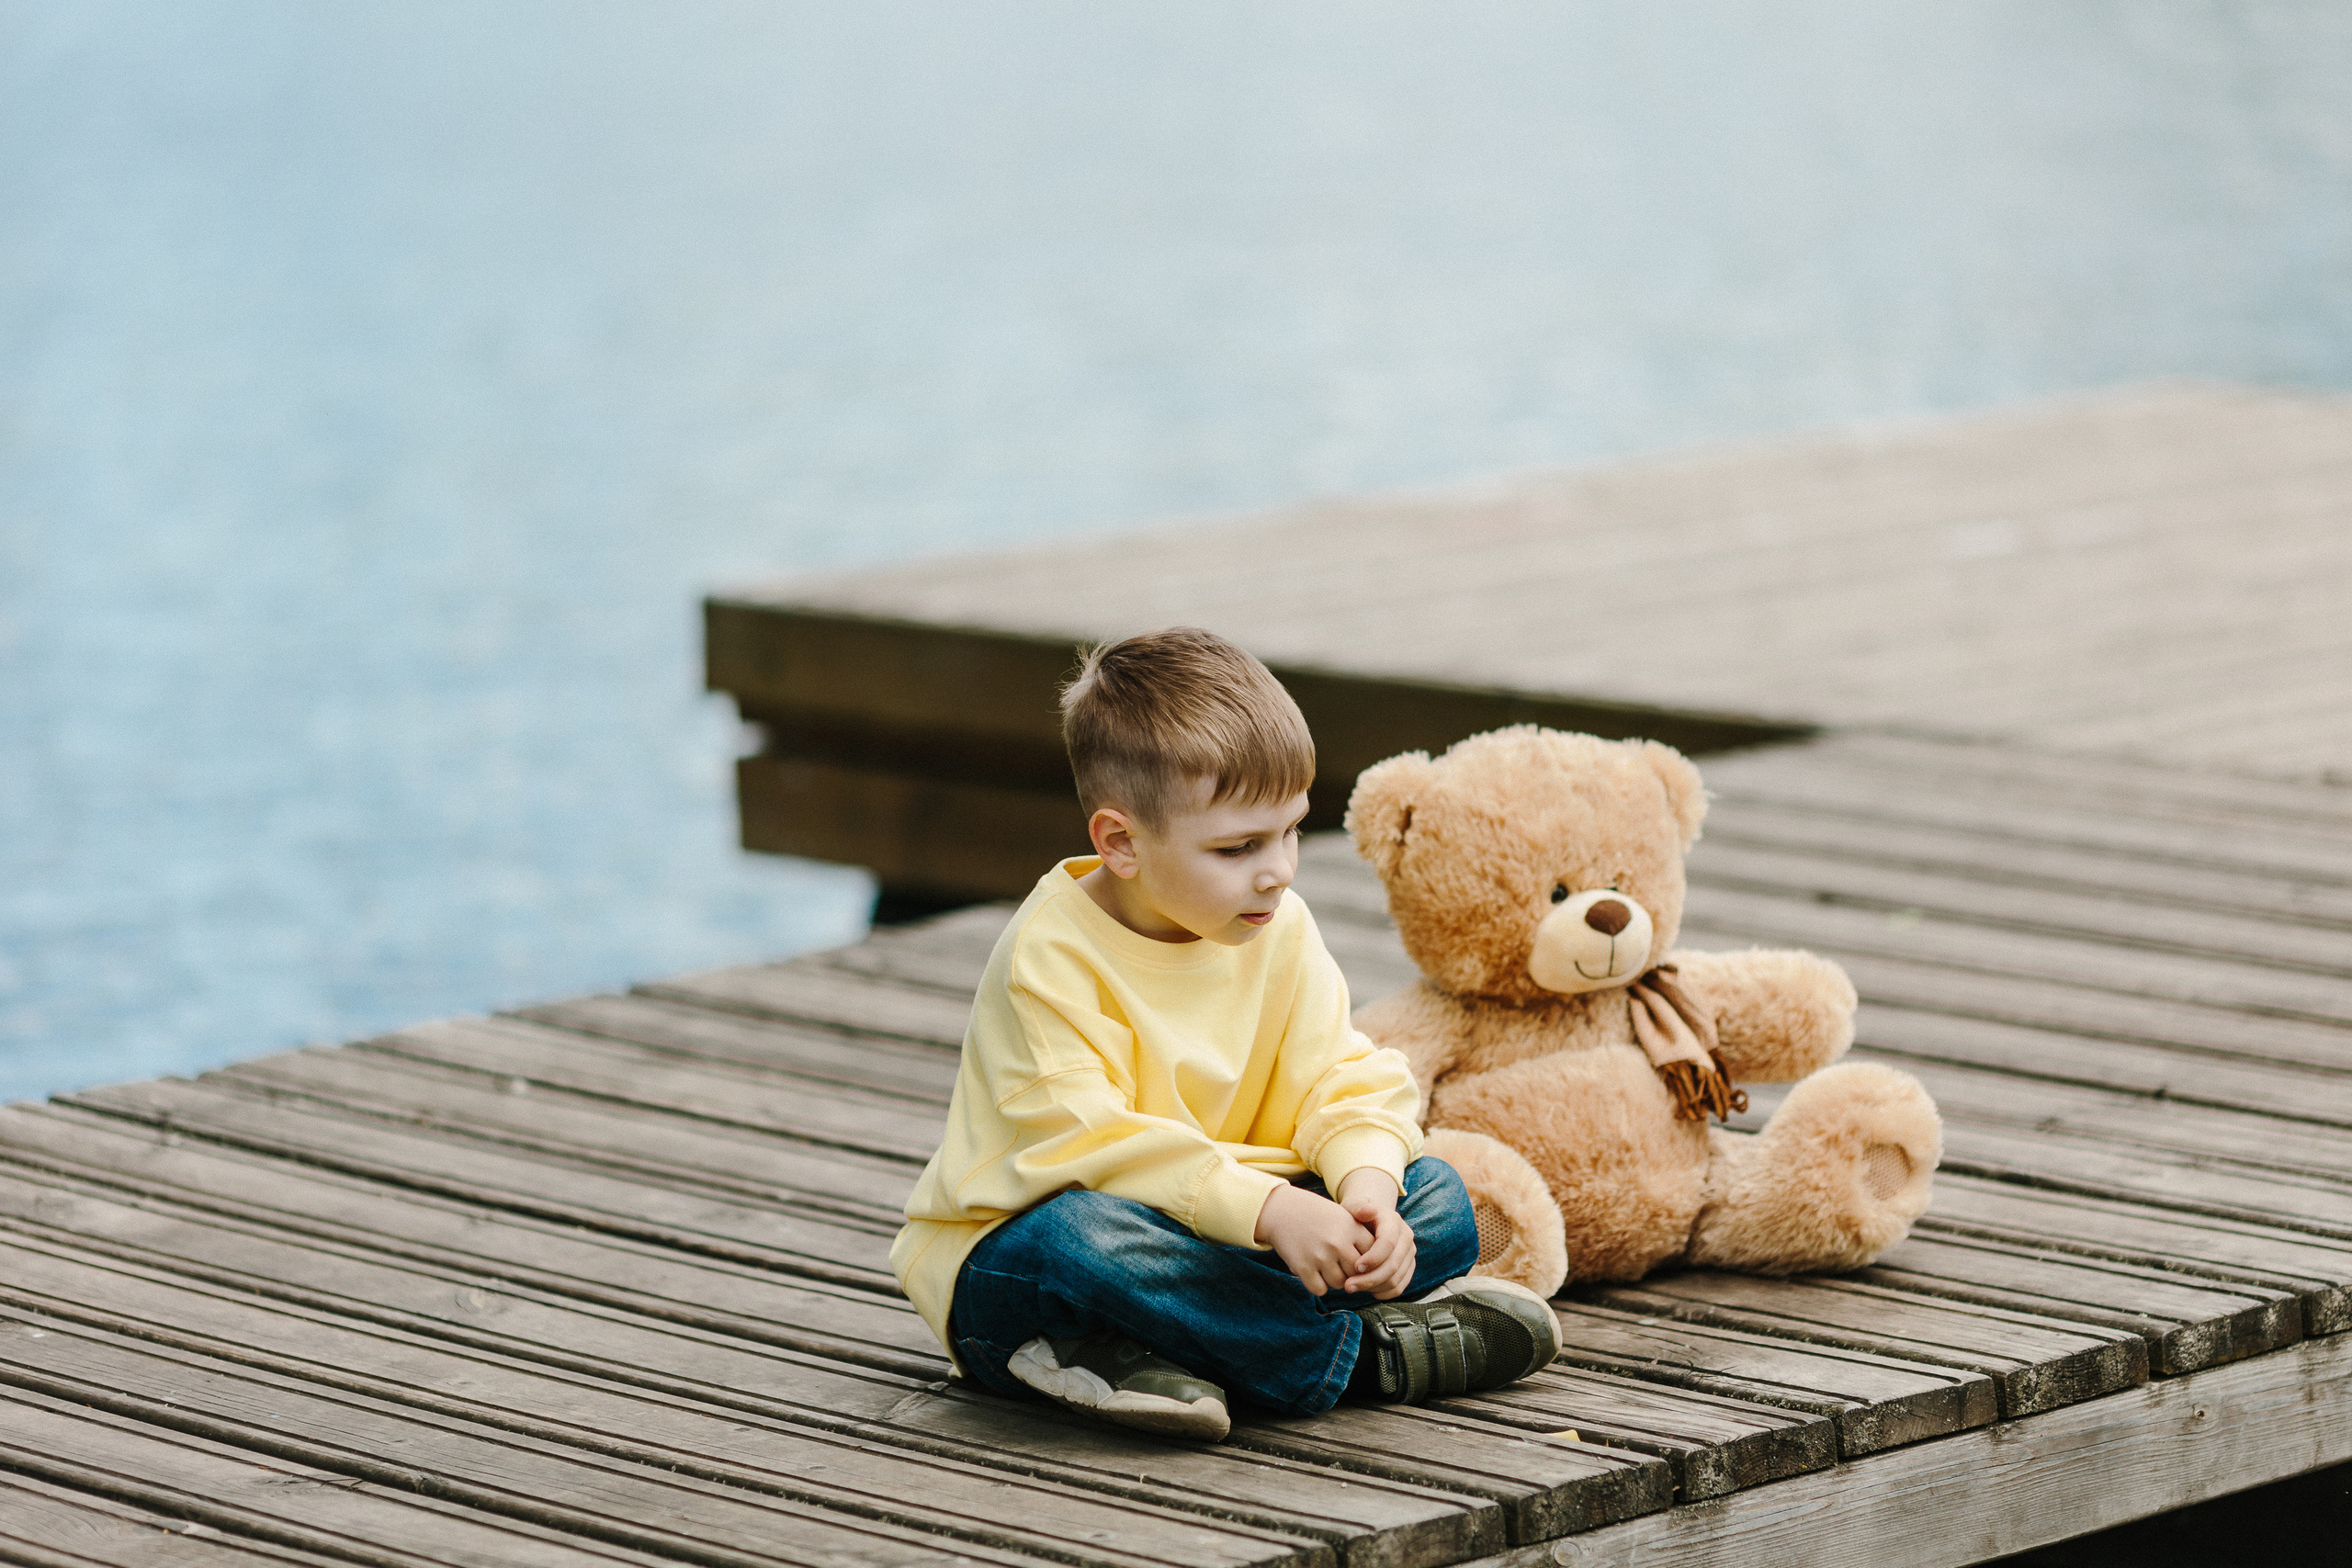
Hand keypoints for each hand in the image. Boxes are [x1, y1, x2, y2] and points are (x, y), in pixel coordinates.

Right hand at [1255, 1182, 1371, 1295]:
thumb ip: (1362, 1239)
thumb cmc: (1318, 1216)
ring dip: (1334, 1280)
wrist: (1283, 1209)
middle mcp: (1338, 1243)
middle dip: (1352, 1274)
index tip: (1359, 1261)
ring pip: (1340, 1284)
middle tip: (1341, 1265)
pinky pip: (1320, 1289)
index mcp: (1352, 1229)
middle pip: (1358, 1275)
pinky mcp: (1303, 1267)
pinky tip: (1313, 1271)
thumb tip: (1378, 1269)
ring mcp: (1320, 1256)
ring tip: (1325, 1265)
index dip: (1368, 1264)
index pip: (1374, 1259)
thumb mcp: (1344, 1217)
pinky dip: (1318, 1285)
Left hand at [1336, 1168, 1416, 1299]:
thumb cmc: (1356, 1216)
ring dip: (1373, 1287)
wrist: (1370, 1222)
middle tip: (1348, 1285)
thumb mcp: (1352, 1207)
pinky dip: (1383, 1293)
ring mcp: (1409, 1253)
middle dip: (1369, 1279)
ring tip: (1353, 1287)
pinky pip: (1399, 1287)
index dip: (1373, 1258)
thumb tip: (1368, 1210)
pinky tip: (1367, 1291)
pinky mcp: (1408, 1267)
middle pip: (1393, 1265)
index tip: (1355, 1267)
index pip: (1388, 1243)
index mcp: (1393, 1221)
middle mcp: (1406, 1237)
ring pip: (1396, 1279)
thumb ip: (1356, 1206)